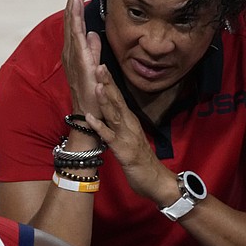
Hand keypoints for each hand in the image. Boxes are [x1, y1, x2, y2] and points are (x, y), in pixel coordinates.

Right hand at [61, 0, 102, 117]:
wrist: (88, 116)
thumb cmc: (92, 94)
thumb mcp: (95, 66)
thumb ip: (93, 50)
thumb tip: (93, 34)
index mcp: (75, 50)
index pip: (75, 20)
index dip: (76, 0)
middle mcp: (71, 50)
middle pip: (70, 16)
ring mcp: (73, 55)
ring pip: (71, 23)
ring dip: (72, 2)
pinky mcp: (80, 62)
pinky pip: (76, 36)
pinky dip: (75, 20)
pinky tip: (76, 6)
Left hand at [85, 66, 176, 203]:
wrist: (155, 179)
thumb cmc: (140, 159)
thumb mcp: (129, 136)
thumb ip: (121, 123)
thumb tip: (111, 110)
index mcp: (129, 120)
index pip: (119, 97)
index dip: (110, 82)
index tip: (102, 66)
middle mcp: (129, 124)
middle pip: (117, 100)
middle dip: (108, 83)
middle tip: (99, 66)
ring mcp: (126, 136)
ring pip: (114, 115)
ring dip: (105, 100)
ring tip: (97, 85)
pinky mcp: (123, 150)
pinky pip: (109, 137)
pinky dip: (99, 127)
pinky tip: (90, 118)